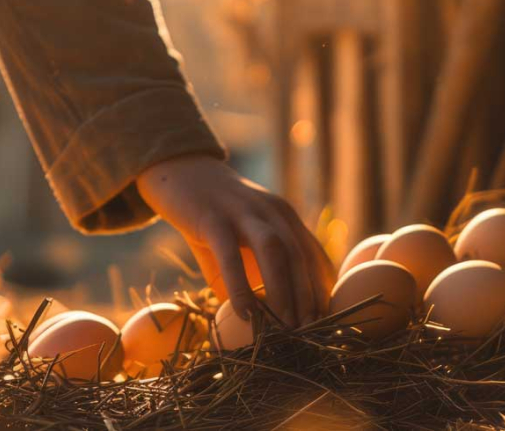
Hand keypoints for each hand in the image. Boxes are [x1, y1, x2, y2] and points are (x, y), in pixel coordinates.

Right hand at [137, 154, 332, 327]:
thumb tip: (258, 320)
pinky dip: (241, 286)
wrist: (179, 172)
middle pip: (300, 256)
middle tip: (309, 333)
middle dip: (309, 297)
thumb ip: (251, 274)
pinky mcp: (212, 216)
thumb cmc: (211, 218)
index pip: (313, 256)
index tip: (325, 321)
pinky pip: (230, 254)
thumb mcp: (239, 243)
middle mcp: (272, 211)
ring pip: (275, 251)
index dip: (322, 289)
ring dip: (284, 291)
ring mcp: (244, 211)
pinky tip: (244, 313)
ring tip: (285, 328)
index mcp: (284, 218)